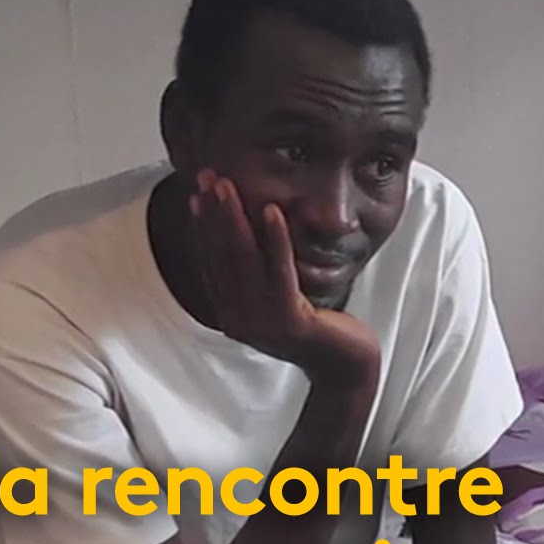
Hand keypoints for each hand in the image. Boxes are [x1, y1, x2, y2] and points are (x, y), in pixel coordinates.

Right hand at [189, 169, 379, 385]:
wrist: (345, 367)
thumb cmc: (316, 327)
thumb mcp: (280, 298)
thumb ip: (260, 275)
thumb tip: (246, 233)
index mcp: (231, 313)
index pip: (211, 261)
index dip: (203, 224)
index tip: (198, 190)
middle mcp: (239, 319)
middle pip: (221, 257)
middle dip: (212, 213)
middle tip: (207, 177)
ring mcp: (262, 323)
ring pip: (243, 261)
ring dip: (234, 218)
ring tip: (228, 185)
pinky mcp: (289, 321)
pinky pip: (279, 272)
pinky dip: (275, 239)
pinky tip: (271, 210)